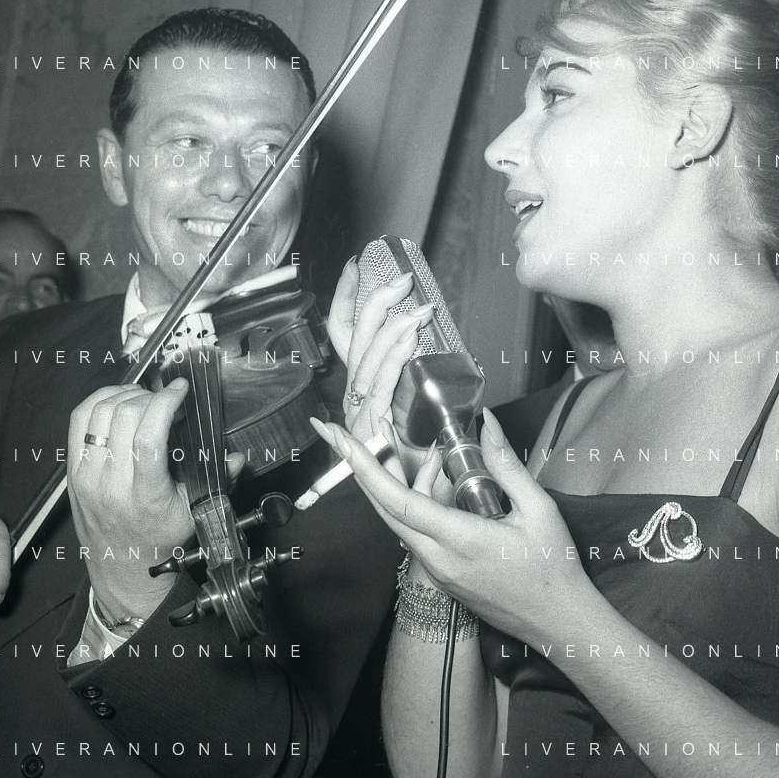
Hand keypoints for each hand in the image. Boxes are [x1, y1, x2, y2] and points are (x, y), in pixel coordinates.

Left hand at [67, 382, 202, 621]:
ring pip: (101, 412)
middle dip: (151, 396)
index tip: (180, 390)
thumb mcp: (192, 513)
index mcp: (144, 495)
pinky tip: (118, 402)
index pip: (149, 436)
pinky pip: (79, 420)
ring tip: (144, 399)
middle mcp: (111, 484)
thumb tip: (237, 457)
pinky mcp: (72, 470)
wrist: (120, 566)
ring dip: (126, 395)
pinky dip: (99, 401)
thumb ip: (218, 481)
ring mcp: (87, 475)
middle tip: (166, 399)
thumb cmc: (156, 538)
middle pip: (126, 416)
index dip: (166, 403)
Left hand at [312, 409, 591, 644]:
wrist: (560, 625)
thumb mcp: (539, 509)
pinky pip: (416, 531)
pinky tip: (435, 476)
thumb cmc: (555, 568)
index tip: (339, 438)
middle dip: (355, 465)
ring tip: (403, 440)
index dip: (364, 466)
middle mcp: (437, 558)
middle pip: (382, 509)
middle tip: (334, 430)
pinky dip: (412, 499)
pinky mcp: (442, 575)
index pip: (397, 501)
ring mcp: (437, 570)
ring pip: (398, 519)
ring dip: (391, 479)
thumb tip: (486, 424)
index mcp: (459, 540)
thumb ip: (507, 465)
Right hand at [327, 258, 435, 479]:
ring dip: (394, 330)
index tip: (356, 266)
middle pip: (354, 341)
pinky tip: (407, 338)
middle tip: (400, 279)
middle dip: (373, 303)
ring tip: (418, 310)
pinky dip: (393, 361)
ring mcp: (361, 417)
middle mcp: (357, 398)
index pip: (347, 333)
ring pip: (369, 362)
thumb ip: (419, 379)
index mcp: (367, 387)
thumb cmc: (430, 464)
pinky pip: (382, 389)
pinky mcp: (373, 435)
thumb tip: (423, 333)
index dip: (348, 298)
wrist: (430, 511)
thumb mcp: (426, 410)